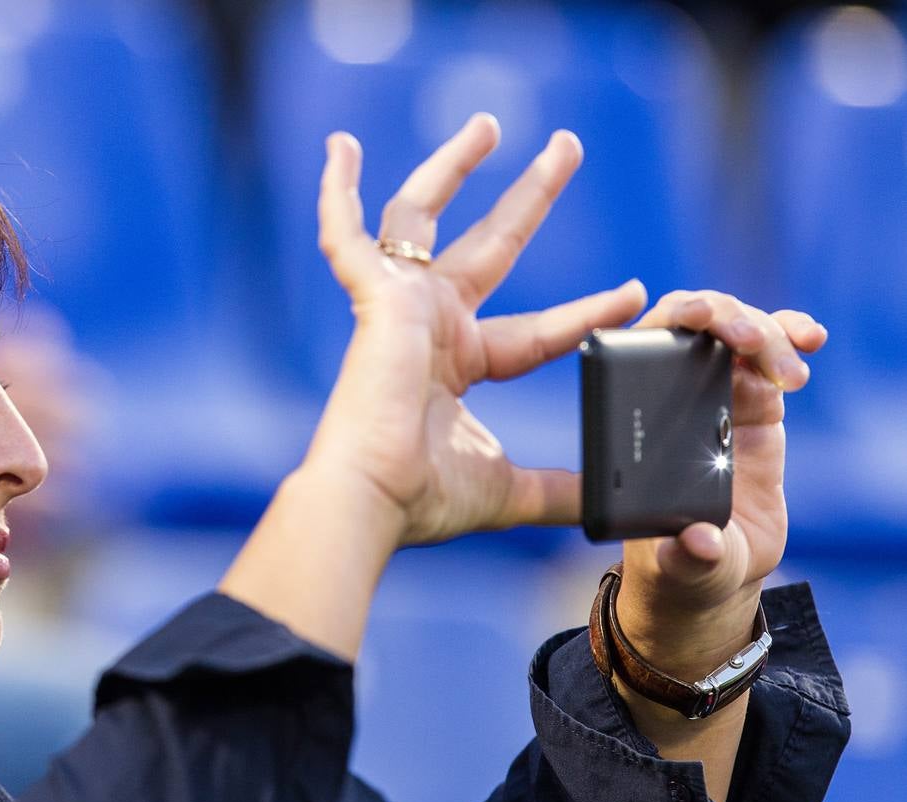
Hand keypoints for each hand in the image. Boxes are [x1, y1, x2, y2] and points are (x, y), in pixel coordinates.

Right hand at [304, 114, 645, 546]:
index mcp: (457, 365)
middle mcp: (429, 327)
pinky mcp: (374, 299)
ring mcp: (399, 308)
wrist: (372, 499)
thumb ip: (564, 488)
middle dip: (529, 195)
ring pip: (423, 217)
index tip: (635, 290)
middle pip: (489, 243)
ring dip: (451, 166)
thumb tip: (622, 504)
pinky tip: (340, 146)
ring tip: (489, 124)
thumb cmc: (424, 498)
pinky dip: (338, 194)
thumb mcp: (513, 489)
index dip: (586, 310)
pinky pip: (347, 236)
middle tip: (567, 146)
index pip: (536, 329)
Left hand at [616, 292, 827, 671]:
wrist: (711, 570)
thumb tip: (698, 543)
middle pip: (692, 328)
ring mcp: (715, 398)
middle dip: (723, 318)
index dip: (664, 322)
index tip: (692, 319)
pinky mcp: (755, 406)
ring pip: (735, 335)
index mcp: (636, 424)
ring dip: (766, 333)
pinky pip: (771, 357)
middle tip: (750, 342)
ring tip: (789, 372)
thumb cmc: (678, 564)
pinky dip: (790, 338)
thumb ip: (688, 558)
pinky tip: (810, 337)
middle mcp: (669, 401)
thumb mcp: (681, 568)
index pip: (638, 351)